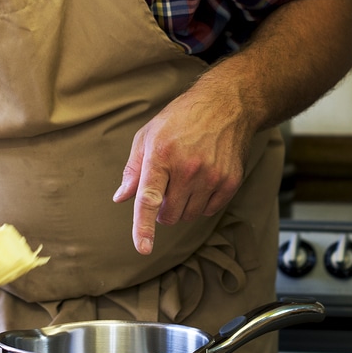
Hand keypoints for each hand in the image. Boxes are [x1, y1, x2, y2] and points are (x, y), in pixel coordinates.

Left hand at [113, 81, 256, 254]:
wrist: (226, 105)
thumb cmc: (181, 118)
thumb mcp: (148, 135)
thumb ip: (134, 169)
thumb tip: (121, 197)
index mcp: (162, 154)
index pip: (149, 199)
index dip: (144, 226)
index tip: (142, 247)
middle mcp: (188, 167)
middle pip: (169, 214)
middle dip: (163, 208)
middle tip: (167, 185)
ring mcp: (212, 175)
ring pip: (189, 216)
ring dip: (182, 207)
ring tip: (185, 179)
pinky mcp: (230, 181)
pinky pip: (209, 211)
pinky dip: (202, 203)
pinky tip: (202, 180)